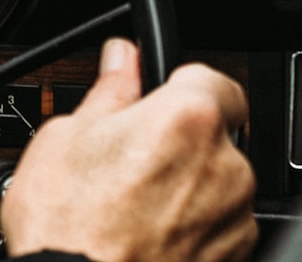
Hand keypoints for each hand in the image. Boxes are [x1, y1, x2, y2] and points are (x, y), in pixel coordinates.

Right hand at [0, 38, 256, 261]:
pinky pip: (219, 224)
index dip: (180, 86)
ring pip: (216, 181)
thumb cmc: (67, 228)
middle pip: (212, 133)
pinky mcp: (236, 255)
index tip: (156, 100)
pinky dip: (192, 225)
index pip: (213, 78)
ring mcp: (235, 216)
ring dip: (186, 184)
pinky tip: (146, 233)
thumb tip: (121, 59)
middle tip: (126, 160)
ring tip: (131, 204)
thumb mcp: (65, 138)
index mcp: (186, 119)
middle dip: (176, 141)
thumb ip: (109, 91)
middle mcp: (225, 165)